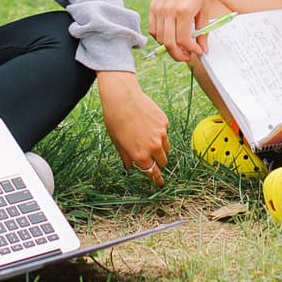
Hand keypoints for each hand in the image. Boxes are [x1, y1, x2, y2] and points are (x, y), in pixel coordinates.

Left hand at [97, 72, 169, 186]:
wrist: (122, 97)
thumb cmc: (115, 120)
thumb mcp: (117, 142)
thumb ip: (126, 157)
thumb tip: (129, 167)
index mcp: (140, 155)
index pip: (153, 173)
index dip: (157, 179)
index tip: (160, 183)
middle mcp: (153, 147)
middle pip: (163, 162)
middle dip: (158, 162)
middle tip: (151, 157)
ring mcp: (161, 134)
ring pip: (166, 148)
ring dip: (160, 148)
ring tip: (148, 138)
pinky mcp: (164, 122)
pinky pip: (165, 132)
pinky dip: (159, 132)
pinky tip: (147, 123)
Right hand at [149, 0, 213, 60]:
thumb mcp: (205, 10)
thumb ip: (203, 31)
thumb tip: (202, 50)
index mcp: (184, 11)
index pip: (183, 40)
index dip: (191, 50)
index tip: (198, 51)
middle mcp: (168, 10)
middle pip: (169, 43)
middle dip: (179, 54)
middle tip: (187, 56)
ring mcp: (158, 8)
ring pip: (159, 37)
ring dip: (169, 46)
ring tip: (179, 47)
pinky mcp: (153, 6)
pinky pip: (153, 28)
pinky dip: (160, 36)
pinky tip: (170, 36)